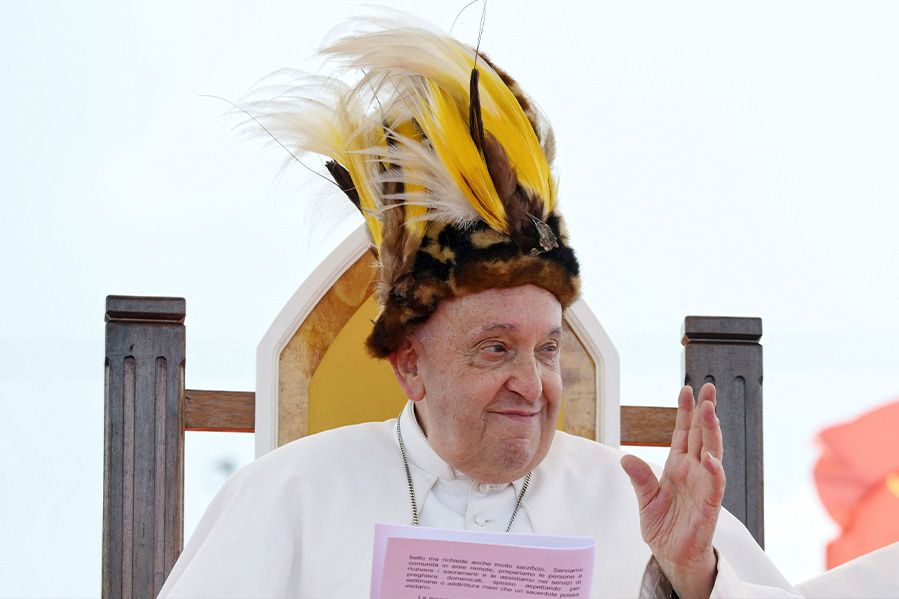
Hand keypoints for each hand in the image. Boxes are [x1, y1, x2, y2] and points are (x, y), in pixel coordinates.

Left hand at [620, 383, 724, 598]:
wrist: (672, 556)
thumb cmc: (664, 527)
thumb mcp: (645, 499)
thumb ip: (639, 479)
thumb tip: (626, 458)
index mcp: (677, 466)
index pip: (684, 433)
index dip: (685, 412)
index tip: (687, 390)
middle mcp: (693, 471)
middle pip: (701, 435)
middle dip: (705, 411)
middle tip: (707, 388)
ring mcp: (703, 485)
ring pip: (712, 452)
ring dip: (712, 431)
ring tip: (709, 409)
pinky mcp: (710, 504)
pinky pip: (715, 483)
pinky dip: (714, 469)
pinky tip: (709, 456)